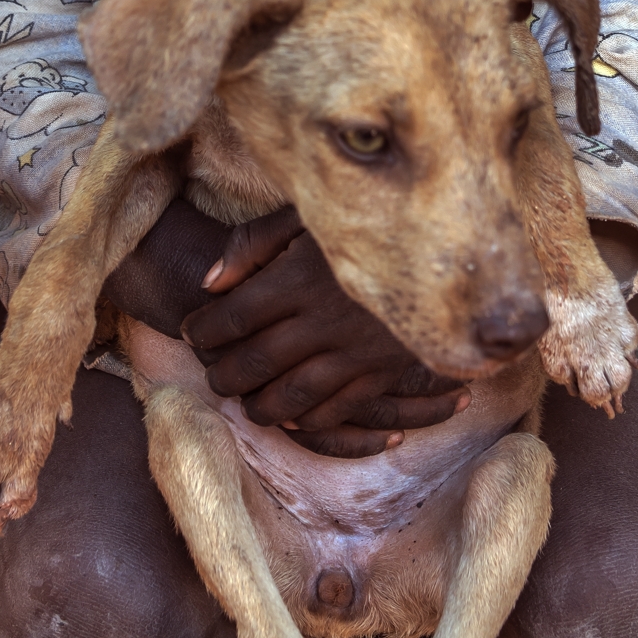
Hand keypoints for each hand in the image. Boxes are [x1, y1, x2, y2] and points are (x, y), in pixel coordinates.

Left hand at [181, 207, 470, 457]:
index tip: (191, 330)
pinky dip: (309, 420)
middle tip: (211, 373)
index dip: (204, 329)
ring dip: (259, 406)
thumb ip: (254, 242)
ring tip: (245, 403)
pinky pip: (337, 409)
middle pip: (255, 362)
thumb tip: (209, 282)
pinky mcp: (383, 371)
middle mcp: (323, 321)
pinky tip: (292, 418)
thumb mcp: (307, 216)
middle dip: (223, 374)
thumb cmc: (366, 224)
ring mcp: (355, 352)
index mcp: (300, 279)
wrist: (445, 249)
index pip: (233, 316)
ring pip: (291, 396)